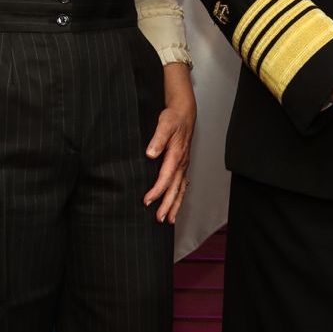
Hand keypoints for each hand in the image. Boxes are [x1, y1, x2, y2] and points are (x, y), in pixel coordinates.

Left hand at [143, 61, 196, 222]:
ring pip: (181, 189)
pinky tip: (176, 204)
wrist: (185, 112)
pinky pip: (183, 184)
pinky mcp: (183, 164)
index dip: (157, 191)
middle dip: (168, 205)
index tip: (147, 201)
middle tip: (160, 219)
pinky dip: (179, 196)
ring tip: (169, 219)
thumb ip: (157, 139)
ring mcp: (184, 165)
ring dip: (175, 205)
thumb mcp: (164, 124)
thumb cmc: (173, 118)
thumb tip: (151, 153)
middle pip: (176, 189)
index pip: (166, 178)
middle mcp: (182, 163)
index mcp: (176, 155)